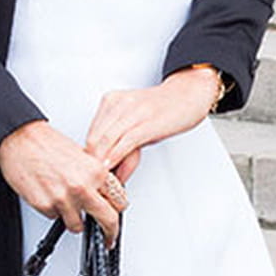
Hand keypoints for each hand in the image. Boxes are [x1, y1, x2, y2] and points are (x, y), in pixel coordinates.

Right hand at [0, 119, 128, 246]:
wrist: (19, 140)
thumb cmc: (46, 144)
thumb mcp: (82, 156)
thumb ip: (95, 177)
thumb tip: (104, 194)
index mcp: (96, 172)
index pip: (119, 201)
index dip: (117, 211)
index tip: (115, 219)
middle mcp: (82, 186)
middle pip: (107, 219)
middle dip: (109, 232)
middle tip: (108, 237)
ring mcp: (64, 199)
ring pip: (78, 225)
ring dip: (74, 219)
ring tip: (64, 201)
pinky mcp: (45, 206)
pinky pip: (55, 217)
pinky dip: (54, 210)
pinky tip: (49, 193)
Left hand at [84, 68, 222, 182]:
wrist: (188, 94)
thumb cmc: (162, 108)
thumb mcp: (135, 122)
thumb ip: (121, 142)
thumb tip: (111, 167)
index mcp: (111, 101)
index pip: (91, 132)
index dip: (87, 154)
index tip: (88, 170)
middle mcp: (119, 104)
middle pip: (95, 138)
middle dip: (91, 162)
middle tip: (92, 180)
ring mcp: (133, 112)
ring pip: (107, 141)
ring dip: (102, 164)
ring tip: (101, 180)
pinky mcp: (147, 122)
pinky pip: (125, 142)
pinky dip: (116, 158)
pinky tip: (112, 169)